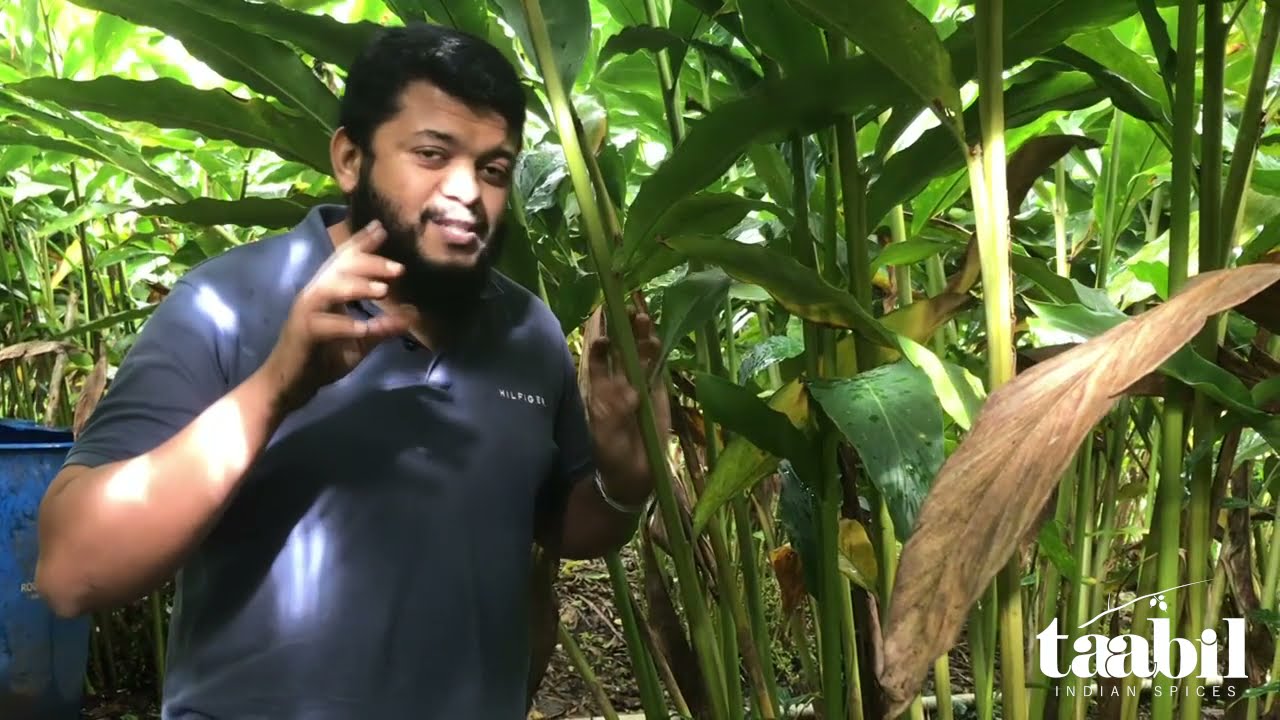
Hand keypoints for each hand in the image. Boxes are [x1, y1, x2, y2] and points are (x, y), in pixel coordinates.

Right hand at [260, 220, 408, 411]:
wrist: (289, 385)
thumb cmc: (322, 359)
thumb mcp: (359, 341)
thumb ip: (382, 327)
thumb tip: (413, 314)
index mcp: (328, 291)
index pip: (345, 261)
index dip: (362, 243)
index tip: (382, 228)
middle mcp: (315, 295)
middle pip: (340, 268)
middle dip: (369, 263)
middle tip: (399, 268)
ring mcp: (306, 312)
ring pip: (329, 289)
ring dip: (357, 286)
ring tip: (383, 290)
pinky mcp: (303, 333)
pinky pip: (324, 325)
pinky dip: (344, 324)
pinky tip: (364, 326)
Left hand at [585, 308, 669, 505]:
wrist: (632, 477)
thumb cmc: (611, 455)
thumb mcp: (606, 435)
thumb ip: (615, 412)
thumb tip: (632, 391)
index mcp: (601, 390)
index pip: (599, 361)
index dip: (601, 347)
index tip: (605, 339)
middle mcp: (620, 384)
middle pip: (623, 352)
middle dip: (626, 332)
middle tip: (631, 311)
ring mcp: (641, 389)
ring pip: (642, 358)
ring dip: (644, 339)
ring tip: (645, 318)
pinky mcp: (659, 397)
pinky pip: (659, 373)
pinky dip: (659, 358)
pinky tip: (659, 341)